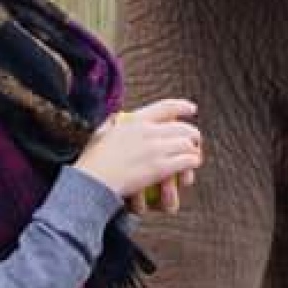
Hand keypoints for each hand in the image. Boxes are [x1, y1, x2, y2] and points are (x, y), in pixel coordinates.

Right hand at [75, 99, 201, 210]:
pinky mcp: (159, 168)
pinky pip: (185, 161)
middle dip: (192, 133)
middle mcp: (147, 131)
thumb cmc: (92, 161)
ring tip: (195, 155)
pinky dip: (191, 163)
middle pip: (181, 127)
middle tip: (195, 140)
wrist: (91, 181)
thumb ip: (114, 123)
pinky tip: (190, 167)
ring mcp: (154, 149)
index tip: (192, 108)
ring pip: (186, 143)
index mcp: (134, 120)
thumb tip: (119, 118)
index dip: (181, 106)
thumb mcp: (102, 132)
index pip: (165, 108)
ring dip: (193, 150)